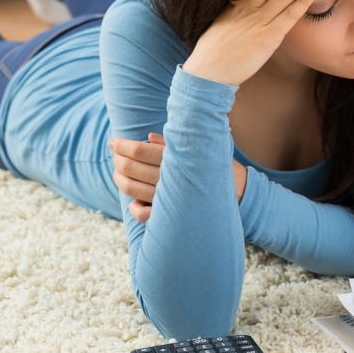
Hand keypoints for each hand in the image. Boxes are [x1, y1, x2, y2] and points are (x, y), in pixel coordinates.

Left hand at [108, 133, 248, 223]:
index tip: (113, 141)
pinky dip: (135, 209)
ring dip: (120, 181)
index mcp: (177, 159)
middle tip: (114, 154)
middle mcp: (172, 179)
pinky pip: (145, 215)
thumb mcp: (199, 147)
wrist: (240, 192)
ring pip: (133, 190)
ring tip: (118, 172)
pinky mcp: (173, 215)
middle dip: (118, 160)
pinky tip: (133, 202)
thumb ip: (172, 143)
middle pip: (132, 169)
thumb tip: (147, 137)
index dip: (123, 145)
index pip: (140, 151)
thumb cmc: (215, 165)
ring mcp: (171, 199)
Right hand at [182, 0, 317, 85]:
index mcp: (232, 5)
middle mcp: (246, 9)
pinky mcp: (270, 36)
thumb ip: (231, 17)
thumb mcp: (219, 29)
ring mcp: (259, 21)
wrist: (208, 75)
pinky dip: (302, 0)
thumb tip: (237, 14)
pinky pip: (289, 15)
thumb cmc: (212, 56)